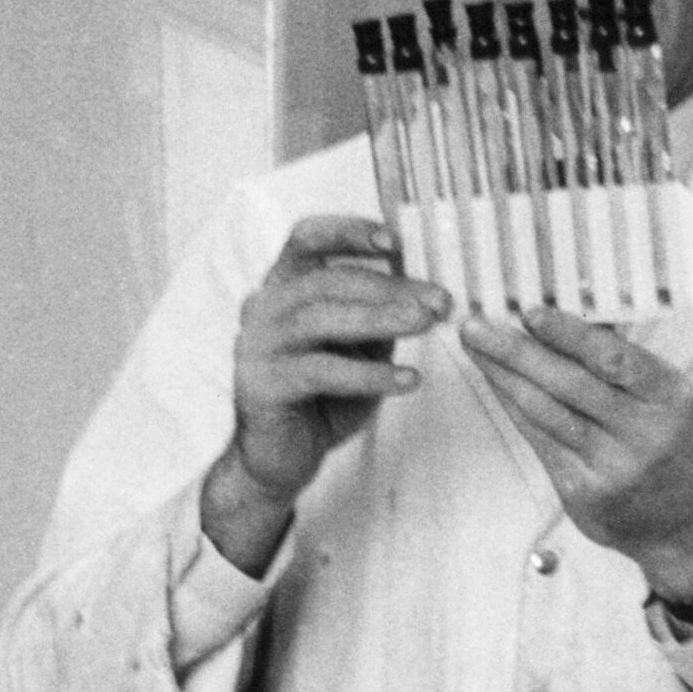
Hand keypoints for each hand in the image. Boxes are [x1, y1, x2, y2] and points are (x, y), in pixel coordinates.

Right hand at [204, 215, 442, 573]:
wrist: (279, 459)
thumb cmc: (319, 399)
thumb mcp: (355, 349)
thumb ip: (375, 318)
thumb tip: (426, 295)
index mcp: (280, 289)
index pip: (305, 240)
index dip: (347, 232)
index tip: (395, 241)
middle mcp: (261, 309)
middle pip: (326, 281)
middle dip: (388, 287)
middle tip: (437, 301)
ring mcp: (256, 346)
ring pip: (322, 319)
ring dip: (380, 319)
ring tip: (424, 325)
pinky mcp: (262, 385)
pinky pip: (322, 371)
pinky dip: (369, 374)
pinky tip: (406, 380)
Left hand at [457, 307, 692, 613]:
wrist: (684, 521)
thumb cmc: (666, 441)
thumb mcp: (664, 397)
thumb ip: (621, 362)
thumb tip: (559, 317)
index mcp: (668, 397)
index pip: (613, 359)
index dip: (568, 335)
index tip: (529, 313)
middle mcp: (643, 433)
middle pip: (569, 385)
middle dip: (516, 352)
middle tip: (475, 325)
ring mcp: (612, 467)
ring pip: (547, 413)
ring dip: (504, 377)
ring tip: (474, 348)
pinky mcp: (583, 492)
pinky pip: (539, 440)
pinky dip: (514, 407)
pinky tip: (495, 383)